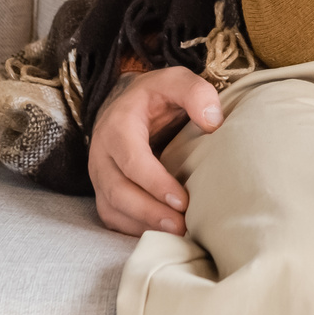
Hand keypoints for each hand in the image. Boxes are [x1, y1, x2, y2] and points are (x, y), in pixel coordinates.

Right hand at [89, 66, 220, 236]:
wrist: (125, 102)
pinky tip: (160, 234)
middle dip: (149, 212)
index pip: (132, 161)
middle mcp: (101, 154)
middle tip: (181, 226)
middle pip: (118, 192)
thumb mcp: (175, 80)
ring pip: (112, 209)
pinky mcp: (103, 190)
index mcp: (118, 127)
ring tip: (175, 234)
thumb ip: (196, 92)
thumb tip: (214, 122)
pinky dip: (133, 230)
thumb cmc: (155, 95)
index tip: (182, 200)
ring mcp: (99, 175)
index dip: (155, 183)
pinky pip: (112, 217)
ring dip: (142, 225)